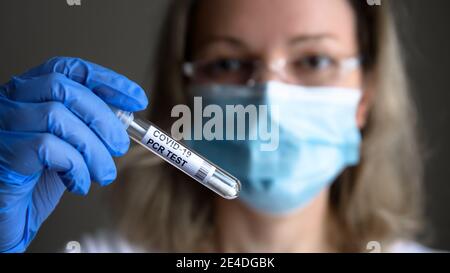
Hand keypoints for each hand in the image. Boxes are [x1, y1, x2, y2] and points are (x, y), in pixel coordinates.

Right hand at [0, 57, 147, 251]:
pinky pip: (47, 147)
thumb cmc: (37, 181)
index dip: (106, 81)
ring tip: (103, 173)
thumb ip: (87, 127)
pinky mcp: (3, 153)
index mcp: (29, 94)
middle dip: (103, 118)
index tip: (138, 99)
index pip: (68, 69)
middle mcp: (10, 102)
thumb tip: (125, 120)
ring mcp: (2, 126)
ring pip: (57, 117)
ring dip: (93, 149)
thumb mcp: (68, 146)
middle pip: (65, 89)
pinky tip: (78, 183)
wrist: (7, 219)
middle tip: (120, 146)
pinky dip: (75, 166)